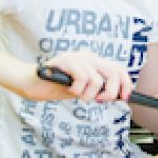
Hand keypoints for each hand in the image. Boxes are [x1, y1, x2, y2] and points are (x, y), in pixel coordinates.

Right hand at [16, 50, 132, 101]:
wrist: (31, 83)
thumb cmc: (56, 87)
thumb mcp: (82, 89)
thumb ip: (97, 89)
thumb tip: (117, 95)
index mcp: (94, 62)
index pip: (118, 68)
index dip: (125, 83)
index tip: (125, 97)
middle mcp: (88, 56)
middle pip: (113, 72)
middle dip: (110, 92)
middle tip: (99, 100)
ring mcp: (77, 57)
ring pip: (97, 79)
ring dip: (88, 94)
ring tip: (76, 94)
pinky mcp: (66, 60)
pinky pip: (82, 78)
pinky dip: (77, 90)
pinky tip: (67, 89)